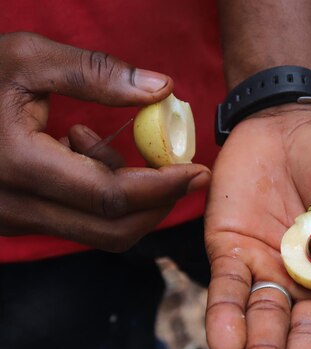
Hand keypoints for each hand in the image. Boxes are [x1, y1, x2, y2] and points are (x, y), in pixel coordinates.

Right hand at [0, 32, 210, 250]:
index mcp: (18, 165)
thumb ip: (96, 73)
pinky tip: (82, 148)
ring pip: (99, 232)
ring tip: (104, 139)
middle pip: (113, 230)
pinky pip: (79, 221)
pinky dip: (103, 196)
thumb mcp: (27, 58)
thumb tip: (162, 89)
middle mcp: (14, 206)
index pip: (111, 197)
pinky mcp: (17, 219)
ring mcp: (13, 219)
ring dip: (130, 197)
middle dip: (160, 203)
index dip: (163, 187)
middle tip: (186, 172)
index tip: (198, 170)